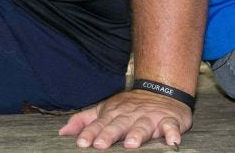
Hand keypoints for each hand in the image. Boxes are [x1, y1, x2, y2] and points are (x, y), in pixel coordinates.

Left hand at [58, 89, 191, 149]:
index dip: (91, 132)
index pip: (100, 124)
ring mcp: (150, 117)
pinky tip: (172, 140)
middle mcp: (131, 115)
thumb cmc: (130, 106)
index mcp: (114, 114)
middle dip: (109, 134)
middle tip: (101, 144)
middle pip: (119, 125)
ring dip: (137, 134)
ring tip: (131, 144)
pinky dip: (172, 133)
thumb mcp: (105, 109)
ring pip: (143, 126)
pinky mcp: (168, 120)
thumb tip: (62, 132)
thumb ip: (85, 120)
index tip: (82, 142)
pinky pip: (170, 126)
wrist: (162, 89)